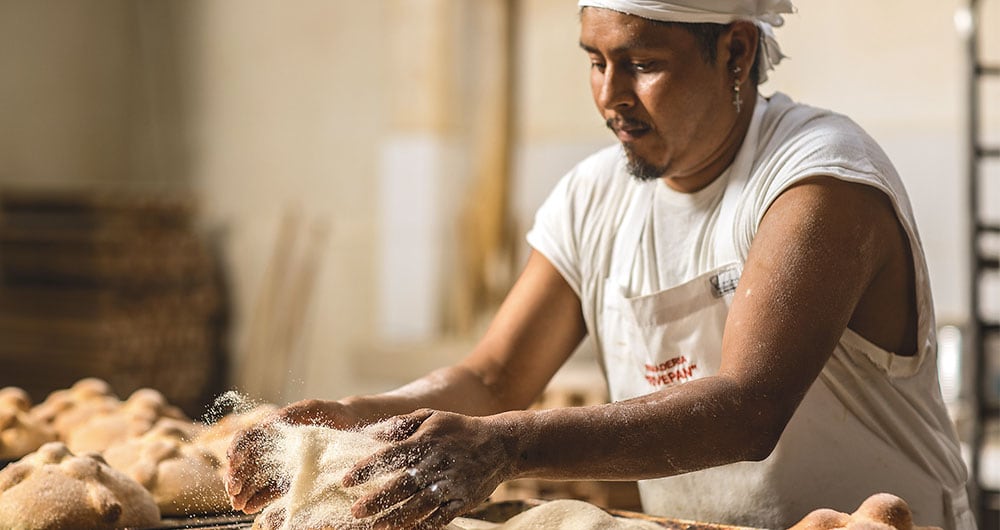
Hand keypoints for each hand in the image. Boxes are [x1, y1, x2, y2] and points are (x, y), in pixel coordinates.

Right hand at [226, 399, 363, 512]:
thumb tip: (265, 425)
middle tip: (233, 489)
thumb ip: (292, 413)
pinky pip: (271, 490)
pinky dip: (259, 499)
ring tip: (238, 504)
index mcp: (272, 430)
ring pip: (254, 480)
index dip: (236, 450)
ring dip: (243, 492)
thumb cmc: (330, 414)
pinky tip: (250, 507)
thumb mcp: (312, 408)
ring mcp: (280, 465)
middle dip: (235, 477)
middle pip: (246, 463)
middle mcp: (272, 449)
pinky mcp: (291, 479)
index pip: (246, 439)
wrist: (350, 428)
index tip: (233, 461)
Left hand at [343, 409, 511, 529]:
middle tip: (355, 512)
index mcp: (425, 440)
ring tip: (375, 526)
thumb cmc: (457, 430)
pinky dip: (423, 526)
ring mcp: (450, 483)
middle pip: (402, 485)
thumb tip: (370, 433)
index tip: (345, 480)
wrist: (500, 444)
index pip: (389, 455)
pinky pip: (440, 518)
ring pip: (419, 505)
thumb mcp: (430, 417)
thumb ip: (400, 424)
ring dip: (396, 517)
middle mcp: (436, 463)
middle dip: (377, 500)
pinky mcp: (462, 500)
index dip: (366, 468)